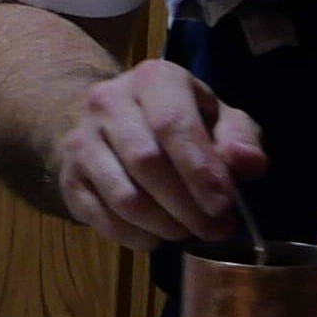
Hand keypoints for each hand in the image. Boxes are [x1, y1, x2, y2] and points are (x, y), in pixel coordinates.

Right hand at [53, 60, 267, 247]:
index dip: (200, 169)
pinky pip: (102, 218)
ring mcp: (81, 141)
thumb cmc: (175, 120)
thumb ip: (240, 138)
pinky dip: (136, 238)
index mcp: (153, 79)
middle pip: (146, 162)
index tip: (223, 206)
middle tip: (214, 229)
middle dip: (186, 206)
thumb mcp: (217, 117)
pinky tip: (157, 237)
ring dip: (164, 226)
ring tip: (187, 233)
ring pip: (124, 197)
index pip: (173, 123)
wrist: (109, 123)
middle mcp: (108, 102)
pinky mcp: (68, 178)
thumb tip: (248, 164)